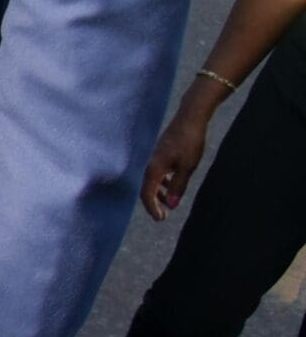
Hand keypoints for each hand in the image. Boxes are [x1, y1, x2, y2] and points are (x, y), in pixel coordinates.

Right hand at [142, 89, 219, 218]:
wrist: (190, 117)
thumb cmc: (190, 142)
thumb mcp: (187, 167)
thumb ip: (178, 186)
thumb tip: (172, 204)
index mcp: (154, 168)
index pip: (147, 194)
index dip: (152, 208)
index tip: (161, 219)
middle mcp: (151, 163)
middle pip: (147, 188)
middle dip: (154, 203)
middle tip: (164, 215)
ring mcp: (156, 157)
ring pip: (153, 180)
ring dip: (160, 193)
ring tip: (171, 201)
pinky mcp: (162, 152)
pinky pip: (158, 172)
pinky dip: (163, 181)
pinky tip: (173, 182)